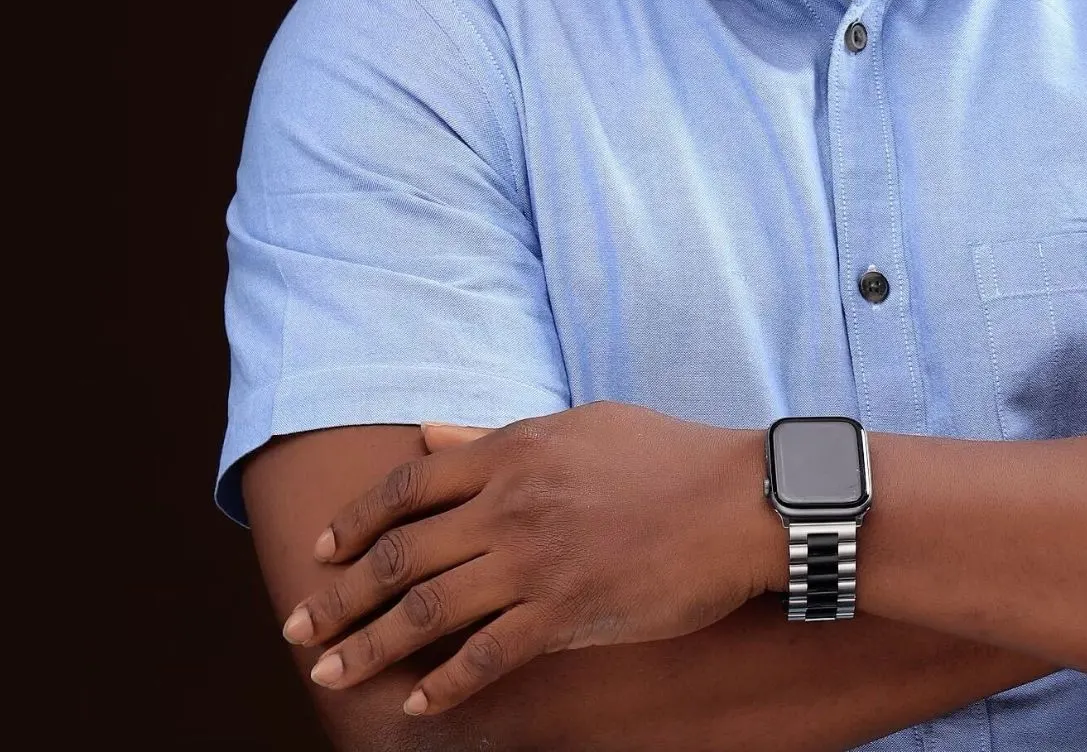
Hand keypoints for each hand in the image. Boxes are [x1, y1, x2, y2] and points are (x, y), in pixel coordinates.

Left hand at [278, 402, 778, 716]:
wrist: (741, 500)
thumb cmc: (668, 455)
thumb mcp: (580, 426)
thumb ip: (496, 435)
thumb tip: (428, 435)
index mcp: (512, 451)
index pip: (407, 488)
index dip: (354, 523)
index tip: (323, 553)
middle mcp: (510, 504)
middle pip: (399, 554)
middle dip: (339, 596)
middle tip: (299, 629)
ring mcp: (535, 561)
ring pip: (427, 609)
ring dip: (369, 646)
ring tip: (331, 674)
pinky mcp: (566, 612)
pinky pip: (485, 656)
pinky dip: (443, 684)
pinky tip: (416, 705)